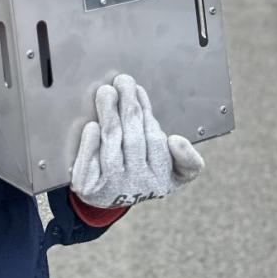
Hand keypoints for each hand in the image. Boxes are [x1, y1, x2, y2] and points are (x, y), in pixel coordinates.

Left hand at [70, 74, 204, 208]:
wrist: (106, 196)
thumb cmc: (141, 173)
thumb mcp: (173, 172)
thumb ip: (187, 161)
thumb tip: (177, 141)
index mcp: (161, 180)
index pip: (155, 140)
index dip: (146, 112)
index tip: (138, 90)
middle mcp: (138, 186)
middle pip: (133, 140)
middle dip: (128, 107)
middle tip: (122, 82)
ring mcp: (112, 189)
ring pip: (112, 146)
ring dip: (109, 116)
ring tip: (106, 92)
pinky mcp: (88, 188)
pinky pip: (90, 165)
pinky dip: (90, 145)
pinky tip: (91, 126)